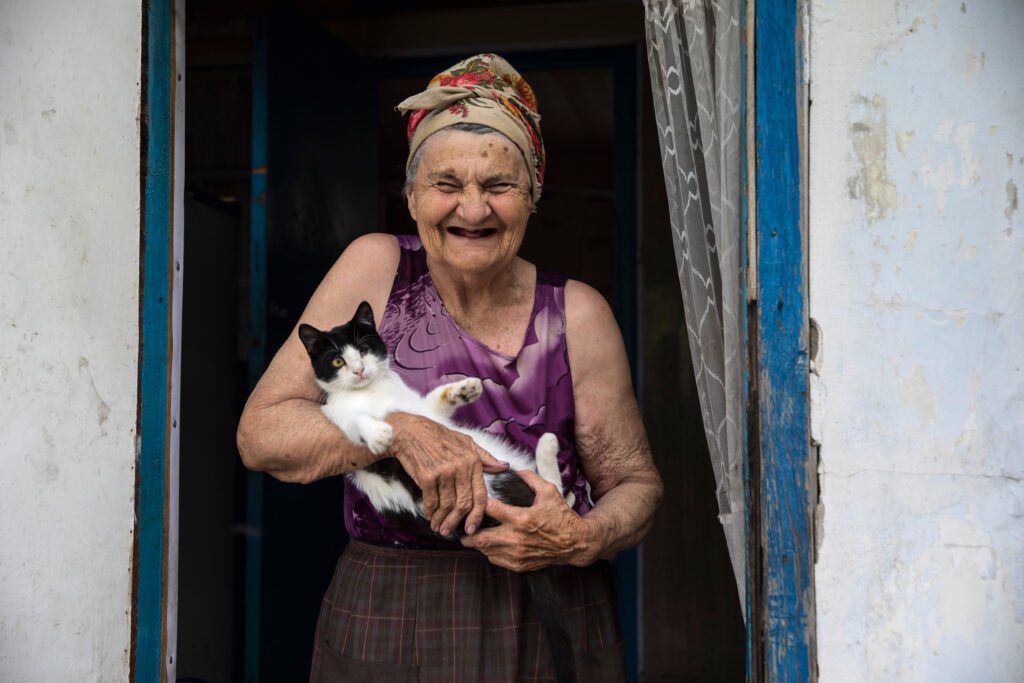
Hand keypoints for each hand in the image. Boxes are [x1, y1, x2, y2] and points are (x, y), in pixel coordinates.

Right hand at [386, 413, 508, 535]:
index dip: (477, 515)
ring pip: (446, 505)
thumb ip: (485, 457)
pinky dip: (429, 511)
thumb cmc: (439, 437)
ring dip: (441, 520)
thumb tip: (504, 466)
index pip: (480, 495)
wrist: (410, 432)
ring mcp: (443, 472)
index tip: (472, 528)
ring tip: (438, 526)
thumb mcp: (466, 442)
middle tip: (450, 531)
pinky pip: (431, 501)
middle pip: (463, 504)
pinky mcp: (426, 476)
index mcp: (473, 461)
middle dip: (456, 522)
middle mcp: (460, 467)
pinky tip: (429, 515)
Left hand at [461, 470, 597, 570]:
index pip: (490, 509)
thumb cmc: (561, 516)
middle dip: (467, 532)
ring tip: (470, 533)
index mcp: (522, 518)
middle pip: (480, 537)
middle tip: (460, 525)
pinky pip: (495, 560)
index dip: (477, 503)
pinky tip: (488, 543)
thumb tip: (515, 470)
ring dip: (476, 542)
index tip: (471, 499)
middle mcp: (516, 538)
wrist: (575, 543)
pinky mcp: (519, 565)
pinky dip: (489, 552)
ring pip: (485, 551)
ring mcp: (517, 554)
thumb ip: (530, 478)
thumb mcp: (549, 491)